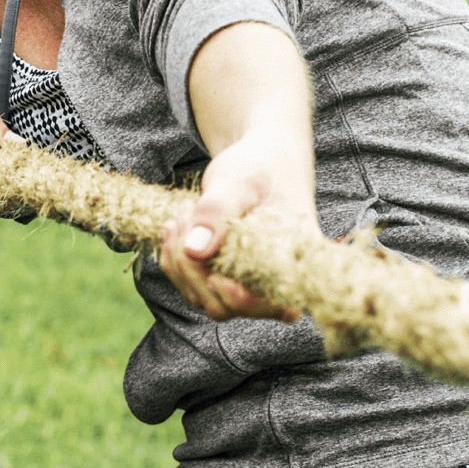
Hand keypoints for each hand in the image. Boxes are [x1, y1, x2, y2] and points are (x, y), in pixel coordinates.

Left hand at [155, 128, 307, 323]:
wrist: (261, 161)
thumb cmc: (261, 166)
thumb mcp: (239, 180)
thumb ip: (218, 211)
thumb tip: (195, 250)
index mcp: (294, 262)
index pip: (273, 306)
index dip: (239, 299)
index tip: (214, 274)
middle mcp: (274, 282)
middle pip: (225, 306)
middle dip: (193, 267)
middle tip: (187, 214)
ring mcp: (247, 285)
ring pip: (202, 298)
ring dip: (180, 261)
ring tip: (183, 213)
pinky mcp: (225, 279)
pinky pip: (190, 287)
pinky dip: (174, 260)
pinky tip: (174, 227)